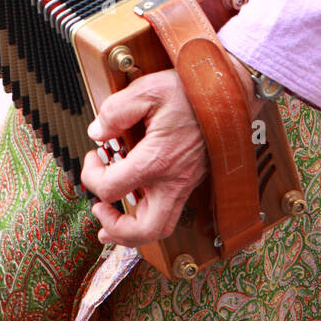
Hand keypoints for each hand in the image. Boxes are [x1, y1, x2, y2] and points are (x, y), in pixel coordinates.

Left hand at [80, 68, 208, 248]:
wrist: (229, 94)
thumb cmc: (191, 92)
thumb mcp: (148, 90)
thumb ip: (116, 111)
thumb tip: (98, 132)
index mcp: (157, 160)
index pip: (112, 189)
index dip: (91, 176)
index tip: (94, 157)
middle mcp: (173, 181)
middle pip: (145, 230)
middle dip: (116, 229)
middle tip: (100, 210)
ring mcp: (185, 184)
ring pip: (162, 228)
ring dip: (134, 230)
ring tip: (113, 218)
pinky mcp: (192, 181)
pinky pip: (171, 211)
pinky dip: (149, 214)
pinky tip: (138, 198)